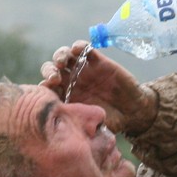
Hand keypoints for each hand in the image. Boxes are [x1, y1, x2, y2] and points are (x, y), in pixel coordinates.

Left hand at [39, 41, 157, 134]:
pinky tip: (78, 50)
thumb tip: (64, 130)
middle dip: (49, 70)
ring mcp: (83, 70)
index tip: (46, 90)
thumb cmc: (112, 122)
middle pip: (51, 69)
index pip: (47, 88)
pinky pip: (84, 49)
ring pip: (64, 56)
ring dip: (60, 56)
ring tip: (63, 61)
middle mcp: (71, 81)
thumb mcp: (93, 125)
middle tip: (54, 77)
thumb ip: (78, 123)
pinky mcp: (97, 61)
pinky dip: (79, 46)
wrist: (132, 112)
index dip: (44, 87)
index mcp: (65, 96)